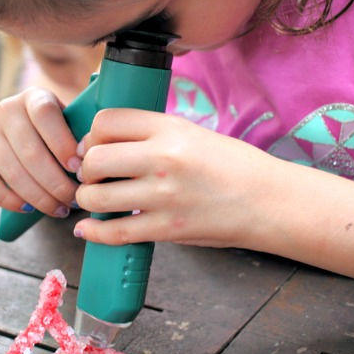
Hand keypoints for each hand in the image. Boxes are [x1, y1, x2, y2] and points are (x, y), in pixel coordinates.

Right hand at [0, 88, 81, 216]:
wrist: (34, 134)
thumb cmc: (63, 134)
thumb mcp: (74, 125)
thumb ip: (82, 136)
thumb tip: (90, 162)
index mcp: (35, 96)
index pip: (45, 114)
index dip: (62, 142)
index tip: (80, 169)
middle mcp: (6, 109)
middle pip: (29, 150)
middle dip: (56, 182)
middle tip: (74, 199)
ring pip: (11, 170)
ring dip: (38, 197)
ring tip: (59, 209)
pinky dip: (6, 200)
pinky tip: (28, 209)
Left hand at [73, 109, 273, 247]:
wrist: (268, 200)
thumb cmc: (233, 166)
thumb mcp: (191, 133)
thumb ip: (151, 134)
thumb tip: (105, 143)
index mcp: (169, 128)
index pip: (107, 121)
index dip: (92, 135)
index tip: (94, 146)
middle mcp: (163, 158)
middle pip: (94, 159)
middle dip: (85, 170)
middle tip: (92, 176)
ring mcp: (163, 195)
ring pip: (96, 197)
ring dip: (87, 200)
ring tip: (95, 200)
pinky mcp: (167, 228)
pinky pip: (114, 232)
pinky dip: (93, 232)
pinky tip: (88, 229)